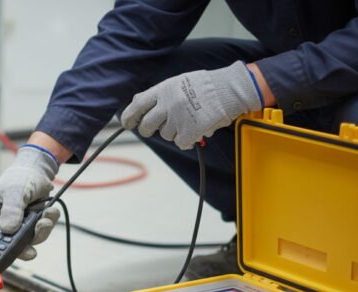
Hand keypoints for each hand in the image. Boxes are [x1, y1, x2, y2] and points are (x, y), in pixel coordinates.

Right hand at [0, 146, 60, 260]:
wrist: (39, 172)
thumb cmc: (20, 177)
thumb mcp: (14, 190)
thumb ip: (11, 209)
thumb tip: (8, 229)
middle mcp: (1, 223)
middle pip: (5, 246)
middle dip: (21, 248)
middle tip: (30, 251)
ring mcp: (17, 226)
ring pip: (26, 242)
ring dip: (39, 233)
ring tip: (45, 219)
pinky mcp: (31, 225)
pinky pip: (40, 233)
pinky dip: (47, 224)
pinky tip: (49, 212)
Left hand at [121, 61, 261, 149]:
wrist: (229, 90)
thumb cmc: (204, 86)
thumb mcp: (177, 82)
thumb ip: (158, 94)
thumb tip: (137, 102)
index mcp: (163, 90)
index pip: (137, 106)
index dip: (128, 117)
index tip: (127, 124)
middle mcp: (167, 105)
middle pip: (146, 126)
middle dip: (148, 130)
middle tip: (155, 129)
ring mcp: (178, 119)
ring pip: (165, 135)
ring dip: (174, 132)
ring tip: (188, 120)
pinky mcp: (189, 132)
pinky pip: (180, 143)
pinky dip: (187, 140)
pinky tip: (196, 130)